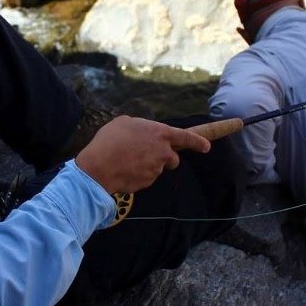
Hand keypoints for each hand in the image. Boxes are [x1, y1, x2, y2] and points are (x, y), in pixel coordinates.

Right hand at [74, 116, 210, 194]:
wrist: (99, 166)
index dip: (198, 142)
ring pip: (157, 168)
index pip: (187, 137)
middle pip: (173, 159)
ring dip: (147, 165)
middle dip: (165, 158)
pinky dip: (138, 175)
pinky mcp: (148, 183)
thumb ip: (140, 127)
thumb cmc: (110, 140)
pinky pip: (146, 178)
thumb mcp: (124, 122)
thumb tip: (142, 133)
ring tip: (126, 159)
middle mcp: (163, 152)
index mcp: (160, 133)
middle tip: (146, 154)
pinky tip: (123, 169)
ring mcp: (156, 169)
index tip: (207, 147)